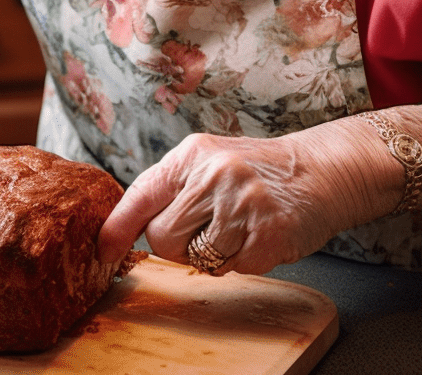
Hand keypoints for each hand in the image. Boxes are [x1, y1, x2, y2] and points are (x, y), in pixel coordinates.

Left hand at [97, 124, 397, 274]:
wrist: (320, 169)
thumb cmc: (257, 170)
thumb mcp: (210, 160)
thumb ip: (173, 186)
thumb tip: (127, 225)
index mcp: (192, 154)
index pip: (141, 192)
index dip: (116, 227)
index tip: (101, 250)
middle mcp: (213, 173)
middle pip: (163, 237)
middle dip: (179, 245)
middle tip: (208, 228)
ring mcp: (241, 203)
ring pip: (196, 258)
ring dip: (213, 255)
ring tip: (237, 228)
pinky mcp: (267, 234)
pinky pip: (235, 268)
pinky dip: (244, 261)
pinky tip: (259, 235)